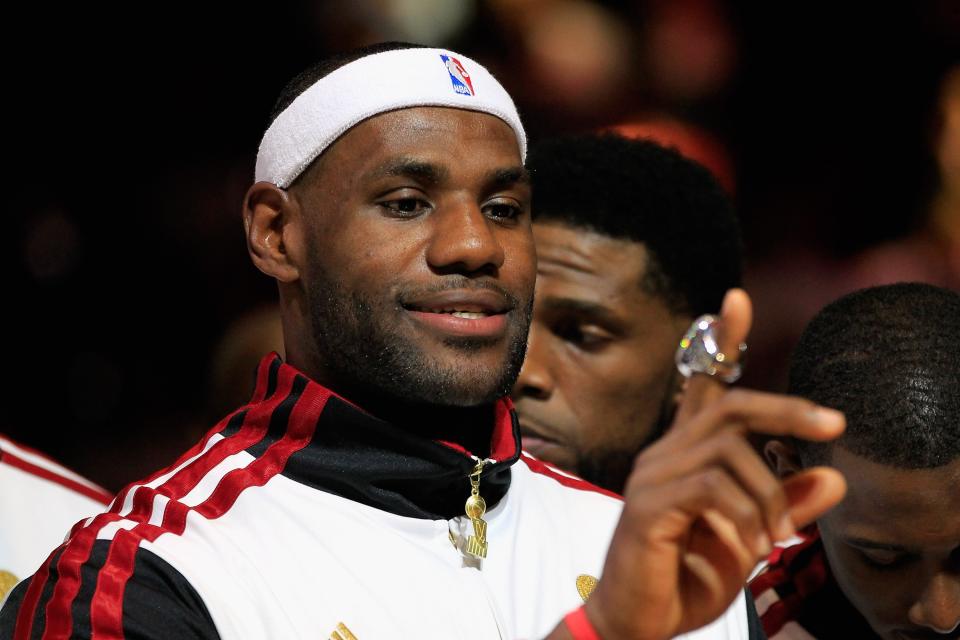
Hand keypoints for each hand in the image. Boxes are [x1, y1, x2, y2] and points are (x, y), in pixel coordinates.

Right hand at [579, 289, 845, 638]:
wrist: (636, 622)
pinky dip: (744, 517)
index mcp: (685, 454)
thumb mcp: (750, 539)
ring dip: (768, 495)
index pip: (703, 385)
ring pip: (728, 450)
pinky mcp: (648, 505)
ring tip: (774, 539)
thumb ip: (784, 504)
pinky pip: (711, 488)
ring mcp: (652, 476)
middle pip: (730, 405)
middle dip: (786, 406)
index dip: (720, 341)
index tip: (737, 300)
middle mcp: (664, 454)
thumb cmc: (686, 578)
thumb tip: (833, 475)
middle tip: (834, 421)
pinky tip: (749, 546)